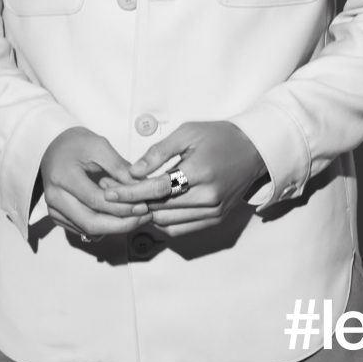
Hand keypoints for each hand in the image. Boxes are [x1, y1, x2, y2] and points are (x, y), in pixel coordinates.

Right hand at [40, 127, 152, 237]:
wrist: (53, 147)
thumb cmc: (75, 144)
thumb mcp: (99, 146)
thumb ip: (119, 167)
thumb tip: (141, 185)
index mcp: (63, 176)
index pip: (95, 200)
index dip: (121, 206)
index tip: (142, 205)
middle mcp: (55, 197)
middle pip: (90, 222)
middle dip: (121, 224)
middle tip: (143, 217)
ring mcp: (54, 209)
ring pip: (88, 230)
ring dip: (115, 228)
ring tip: (137, 218)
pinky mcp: (58, 216)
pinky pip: (84, 229)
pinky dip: (104, 227)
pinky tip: (120, 217)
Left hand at [101, 121, 267, 236]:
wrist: (253, 150)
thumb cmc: (219, 136)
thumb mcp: (188, 132)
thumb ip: (159, 152)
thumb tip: (134, 171)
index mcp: (200, 171)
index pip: (157, 188)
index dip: (130, 191)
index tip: (109, 192)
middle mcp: (208, 197)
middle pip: (160, 207)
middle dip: (132, 203)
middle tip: (111, 195)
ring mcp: (213, 211)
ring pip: (167, 222)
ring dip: (145, 214)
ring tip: (127, 202)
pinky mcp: (215, 219)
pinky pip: (181, 229)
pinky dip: (162, 222)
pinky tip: (150, 209)